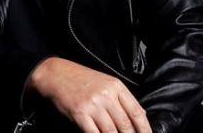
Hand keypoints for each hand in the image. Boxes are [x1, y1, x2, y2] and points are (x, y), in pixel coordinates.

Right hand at [27, 57, 150, 132]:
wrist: (56, 74)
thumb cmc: (82, 79)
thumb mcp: (105, 82)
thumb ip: (120, 98)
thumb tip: (138, 118)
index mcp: (116, 86)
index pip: (136, 112)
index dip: (145, 129)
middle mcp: (106, 95)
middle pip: (125, 125)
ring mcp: (92, 104)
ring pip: (111, 132)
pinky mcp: (80, 113)